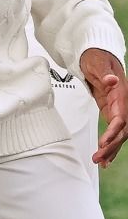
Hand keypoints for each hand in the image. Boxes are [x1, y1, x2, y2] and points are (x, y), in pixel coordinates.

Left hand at [80, 47, 127, 164]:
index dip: (113, 132)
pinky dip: (111, 145)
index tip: (104, 142)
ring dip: (111, 149)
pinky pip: (114, 132)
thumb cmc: (96, 59)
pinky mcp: (113, 112)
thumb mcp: (96, 63)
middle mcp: (123, 104)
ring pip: (119, 134)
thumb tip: (111, 80)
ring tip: (100, 162)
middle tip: (99, 158)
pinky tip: (105, 158)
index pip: (121, 118)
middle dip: (112, 146)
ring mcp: (119, 109)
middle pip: (122, 130)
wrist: (97, 56)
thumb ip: (103, 73)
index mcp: (121, 94)